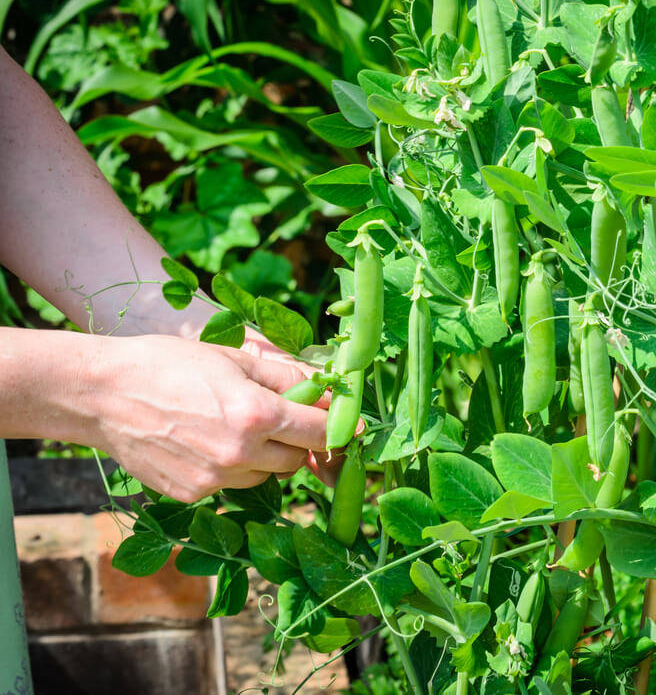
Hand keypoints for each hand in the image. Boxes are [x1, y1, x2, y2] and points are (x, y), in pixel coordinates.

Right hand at [86, 334, 328, 501]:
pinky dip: (230, 470)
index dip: (339, 428)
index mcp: (256, 414)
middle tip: (278, 419)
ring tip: (231, 427)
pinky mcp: (192, 496)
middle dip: (296, 441)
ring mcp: (214, 480)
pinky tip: (204, 443)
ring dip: (263, 458)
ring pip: (265, 477)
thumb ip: (287, 378)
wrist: (102, 393)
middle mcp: (239, 454)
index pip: (319, 432)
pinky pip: (231, 487)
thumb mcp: (235, 358)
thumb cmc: (170, 365)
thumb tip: (328, 390)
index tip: (353, 426)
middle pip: (296, 460)